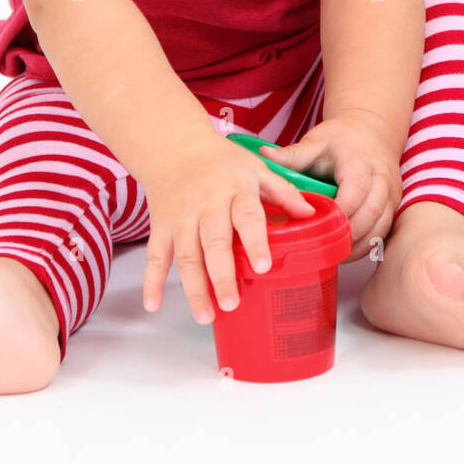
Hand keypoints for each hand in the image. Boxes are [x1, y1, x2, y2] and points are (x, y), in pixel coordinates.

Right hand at [139, 123, 316, 324]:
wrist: (175, 146)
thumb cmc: (221, 160)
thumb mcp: (255, 168)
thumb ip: (283, 192)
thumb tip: (312, 214)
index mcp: (235, 189)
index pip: (247, 216)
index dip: (255, 241)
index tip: (263, 266)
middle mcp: (207, 205)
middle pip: (213, 242)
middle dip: (221, 275)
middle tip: (230, 304)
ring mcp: (181, 217)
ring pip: (185, 254)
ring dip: (193, 287)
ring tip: (205, 316)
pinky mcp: (161, 226)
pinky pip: (155, 255)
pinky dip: (151, 281)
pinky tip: (154, 304)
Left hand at [260, 111, 402, 261]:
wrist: (370, 132)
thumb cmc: (341, 138)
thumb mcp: (316, 141)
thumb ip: (292, 154)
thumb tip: (262, 156)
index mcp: (360, 163)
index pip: (354, 192)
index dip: (337, 212)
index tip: (315, 225)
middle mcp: (382, 180)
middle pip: (371, 215)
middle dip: (346, 234)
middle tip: (319, 247)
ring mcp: (392, 195)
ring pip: (379, 229)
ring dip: (355, 245)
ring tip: (329, 253)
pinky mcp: (393, 207)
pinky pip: (382, 234)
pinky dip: (363, 245)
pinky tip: (342, 250)